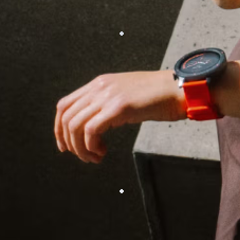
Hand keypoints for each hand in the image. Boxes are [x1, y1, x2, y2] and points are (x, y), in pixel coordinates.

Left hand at [55, 70, 186, 162]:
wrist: (181, 89)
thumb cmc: (160, 96)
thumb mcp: (126, 95)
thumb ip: (108, 104)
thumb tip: (93, 126)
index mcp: (100, 83)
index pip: (64, 105)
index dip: (59, 129)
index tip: (66, 146)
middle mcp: (100, 87)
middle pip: (66, 117)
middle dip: (69, 142)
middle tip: (84, 155)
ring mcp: (109, 96)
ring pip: (75, 126)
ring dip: (81, 148)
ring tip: (95, 156)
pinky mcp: (119, 107)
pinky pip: (91, 130)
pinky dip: (91, 146)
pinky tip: (103, 151)